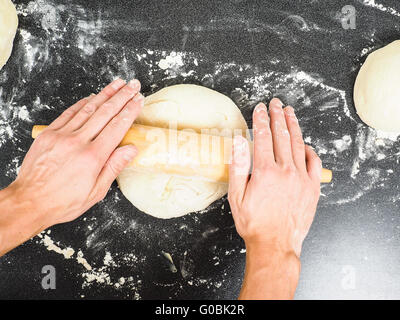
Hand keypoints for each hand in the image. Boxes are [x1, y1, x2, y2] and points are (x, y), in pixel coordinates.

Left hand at [8, 78, 143, 227]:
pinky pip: (68, 113)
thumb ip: (114, 167)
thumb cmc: (64, 200)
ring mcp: (62, 135)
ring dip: (105, 94)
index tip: (139, 100)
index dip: (130, 111)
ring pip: (88, 109)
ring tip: (117, 83)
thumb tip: (131, 149)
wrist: (30, 201)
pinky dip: (82, 103)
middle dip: (122, 96)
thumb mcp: (96, 191)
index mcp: (93, 157)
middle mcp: (78, 141)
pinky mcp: (49, 134)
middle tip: (133, 85)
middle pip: (105, 113)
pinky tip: (92, 96)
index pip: (117, 127)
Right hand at [228, 98, 320, 257]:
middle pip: (282, 135)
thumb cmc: (254, 223)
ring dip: (294, 126)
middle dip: (278, 116)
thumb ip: (238, 166)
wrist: (275, 244)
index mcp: (265, 171)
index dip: (261, 120)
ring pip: (298, 144)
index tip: (260, 108)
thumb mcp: (236, 196)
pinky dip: (310, 149)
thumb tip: (239, 142)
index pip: (263, 137)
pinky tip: (305, 143)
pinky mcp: (312, 187)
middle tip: (276, 103)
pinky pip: (314, 162)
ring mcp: (302, 178)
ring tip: (290, 112)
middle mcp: (285, 171)